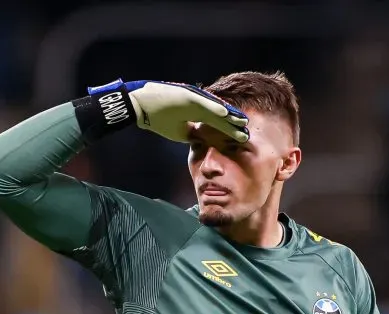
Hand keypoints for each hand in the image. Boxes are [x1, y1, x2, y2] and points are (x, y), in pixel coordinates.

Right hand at [86, 79, 248, 142]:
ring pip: (215, 108)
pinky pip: (203, 102)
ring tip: (243, 122)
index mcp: (196, 115)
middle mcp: (198, 106)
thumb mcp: (178, 132)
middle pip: (220, 117)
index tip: (243, 140)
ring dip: (229, 115)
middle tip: (249, 133)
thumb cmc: (157, 117)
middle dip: (234, 125)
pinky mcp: (187, 94)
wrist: (139, 106)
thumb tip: (201, 142)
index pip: (217, 124)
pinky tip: (226, 112)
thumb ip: (191, 135)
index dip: (230, 131)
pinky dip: (214, 107)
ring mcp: (193, 99)